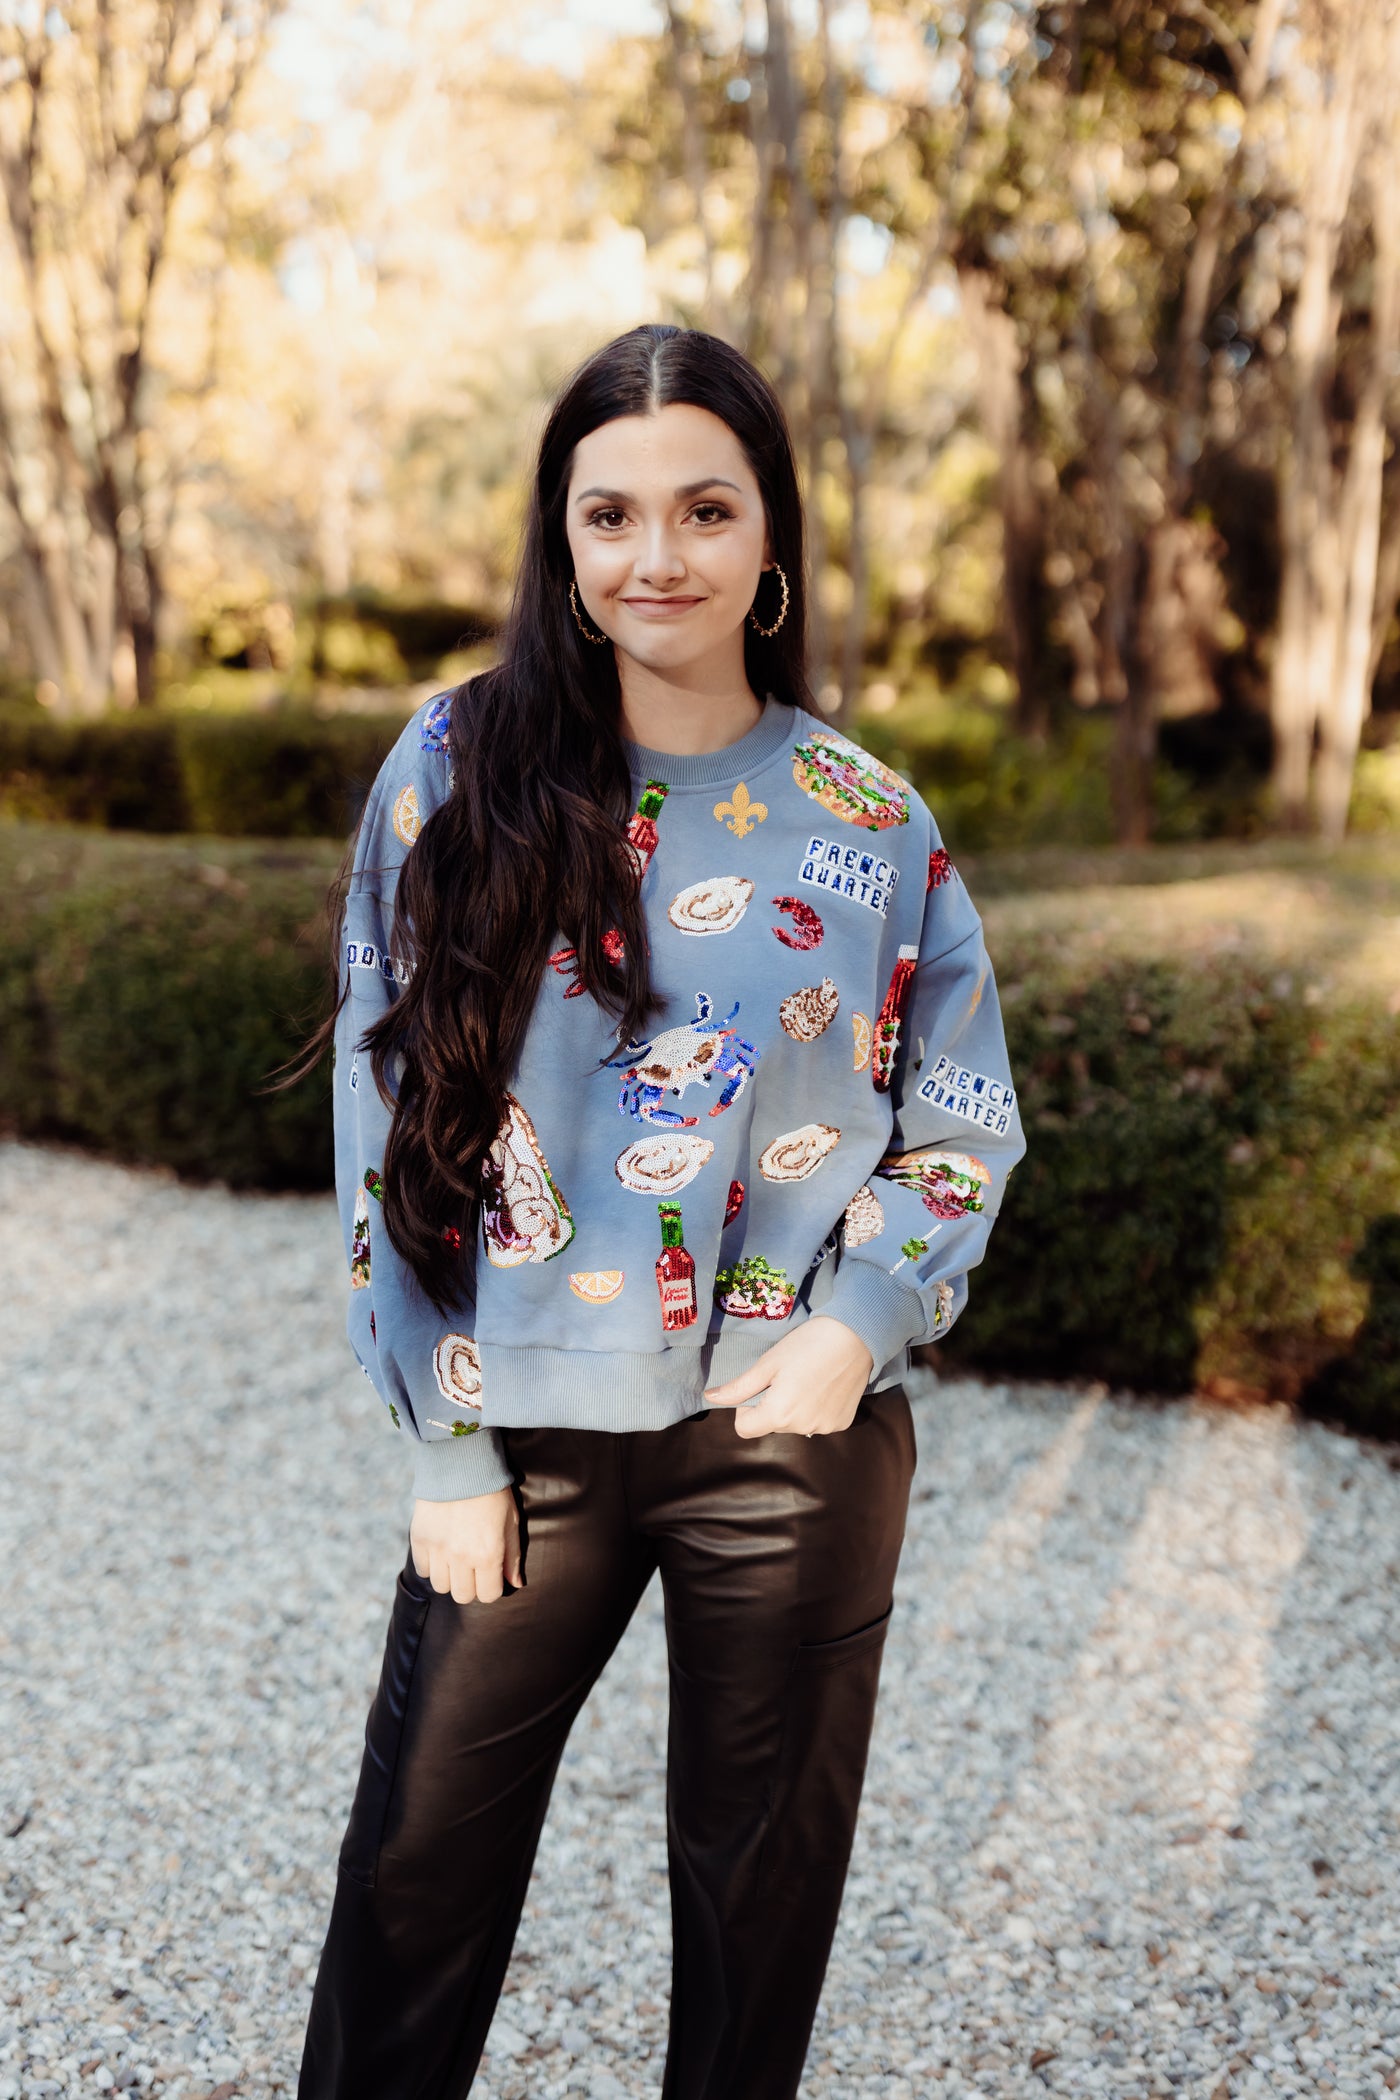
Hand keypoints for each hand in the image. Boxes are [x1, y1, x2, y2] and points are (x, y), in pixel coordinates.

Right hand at [410, 1486, 521, 1603]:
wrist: (461, 1464)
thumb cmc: (492, 1493)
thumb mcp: (510, 1522)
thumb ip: (512, 1556)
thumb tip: (515, 1583)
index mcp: (488, 1555)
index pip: (488, 1595)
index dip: (491, 1587)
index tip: (490, 1573)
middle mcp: (462, 1557)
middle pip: (462, 1596)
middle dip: (470, 1586)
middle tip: (473, 1568)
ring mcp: (438, 1550)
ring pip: (441, 1586)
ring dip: (449, 1577)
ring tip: (455, 1558)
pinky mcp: (420, 1539)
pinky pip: (422, 1569)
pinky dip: (431, 1565)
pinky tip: (440, 1549)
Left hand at [703, 1316, 874, 1439]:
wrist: (856, 1336)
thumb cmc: (807, 1344)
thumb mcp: (768, 1363)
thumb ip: (739, 1387)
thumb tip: (709, 1398)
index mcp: (779, 1414)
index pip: (745, 1429)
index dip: (745, 1410)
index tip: (758, 1389)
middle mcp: (802, 1428)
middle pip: (772, 1425)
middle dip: (772, 1405)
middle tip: (786, 1377)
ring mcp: (825, 1428)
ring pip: (795, 1424)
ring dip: (794, 1408)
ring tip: (807, 1379)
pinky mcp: (842, 1423)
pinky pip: (817, 1422)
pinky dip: (816, 1409)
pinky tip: (824, 1386)